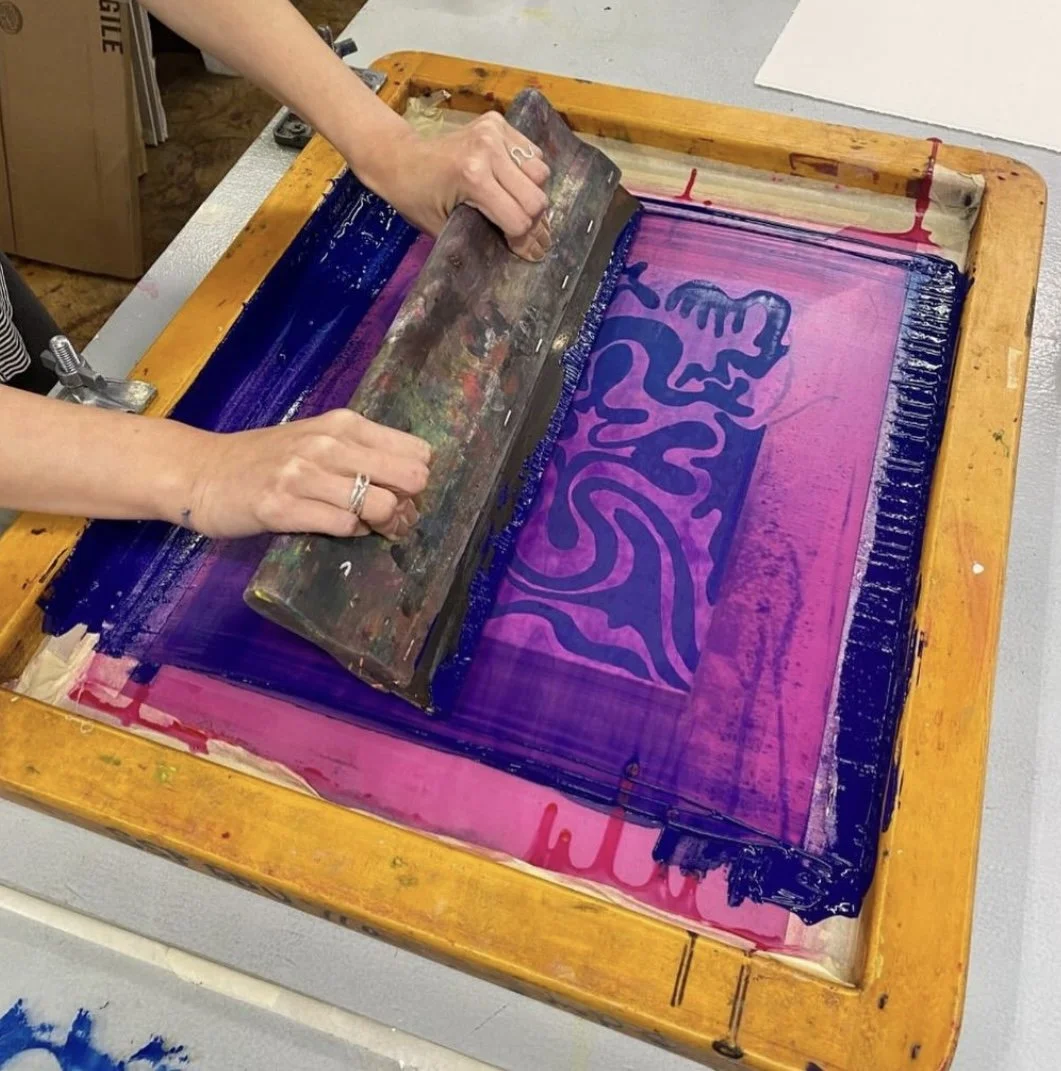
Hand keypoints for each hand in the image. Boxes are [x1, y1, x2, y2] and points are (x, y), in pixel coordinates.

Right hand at [183, 409, 430, 539]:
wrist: (202, 470)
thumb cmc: (267, 458)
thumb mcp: (318, 440)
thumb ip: (361, 453)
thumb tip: (410, 486)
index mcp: (345, 424)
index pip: (417, 452)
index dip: (416, 479)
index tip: (401, 494)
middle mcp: (329, 444)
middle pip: (410, 479)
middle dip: (409, 506)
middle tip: (394, 520)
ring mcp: (304, 475)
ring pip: (381, 505)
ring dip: (385, 526)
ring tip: (373, 530)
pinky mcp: (282, 507)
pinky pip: (343, 526)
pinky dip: (352, 534)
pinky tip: (341, 530)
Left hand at [371, 112, 552, 261]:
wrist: (399, 157)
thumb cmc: (415, 198)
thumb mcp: (442, 228)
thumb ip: (480, 239)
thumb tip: (520, 251)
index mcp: (473, 178)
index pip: (519, 219)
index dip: (523, 243)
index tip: (525, 254)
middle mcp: (488, 150)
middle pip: (536, 198)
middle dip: (533, 223)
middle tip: (525, 236)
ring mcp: (494, 132)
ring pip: (540, 173)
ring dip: (532, 195)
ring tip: (517, 206)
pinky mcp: (497, 122)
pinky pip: (533, 153)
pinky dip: (528, 172)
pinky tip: (512, 182)